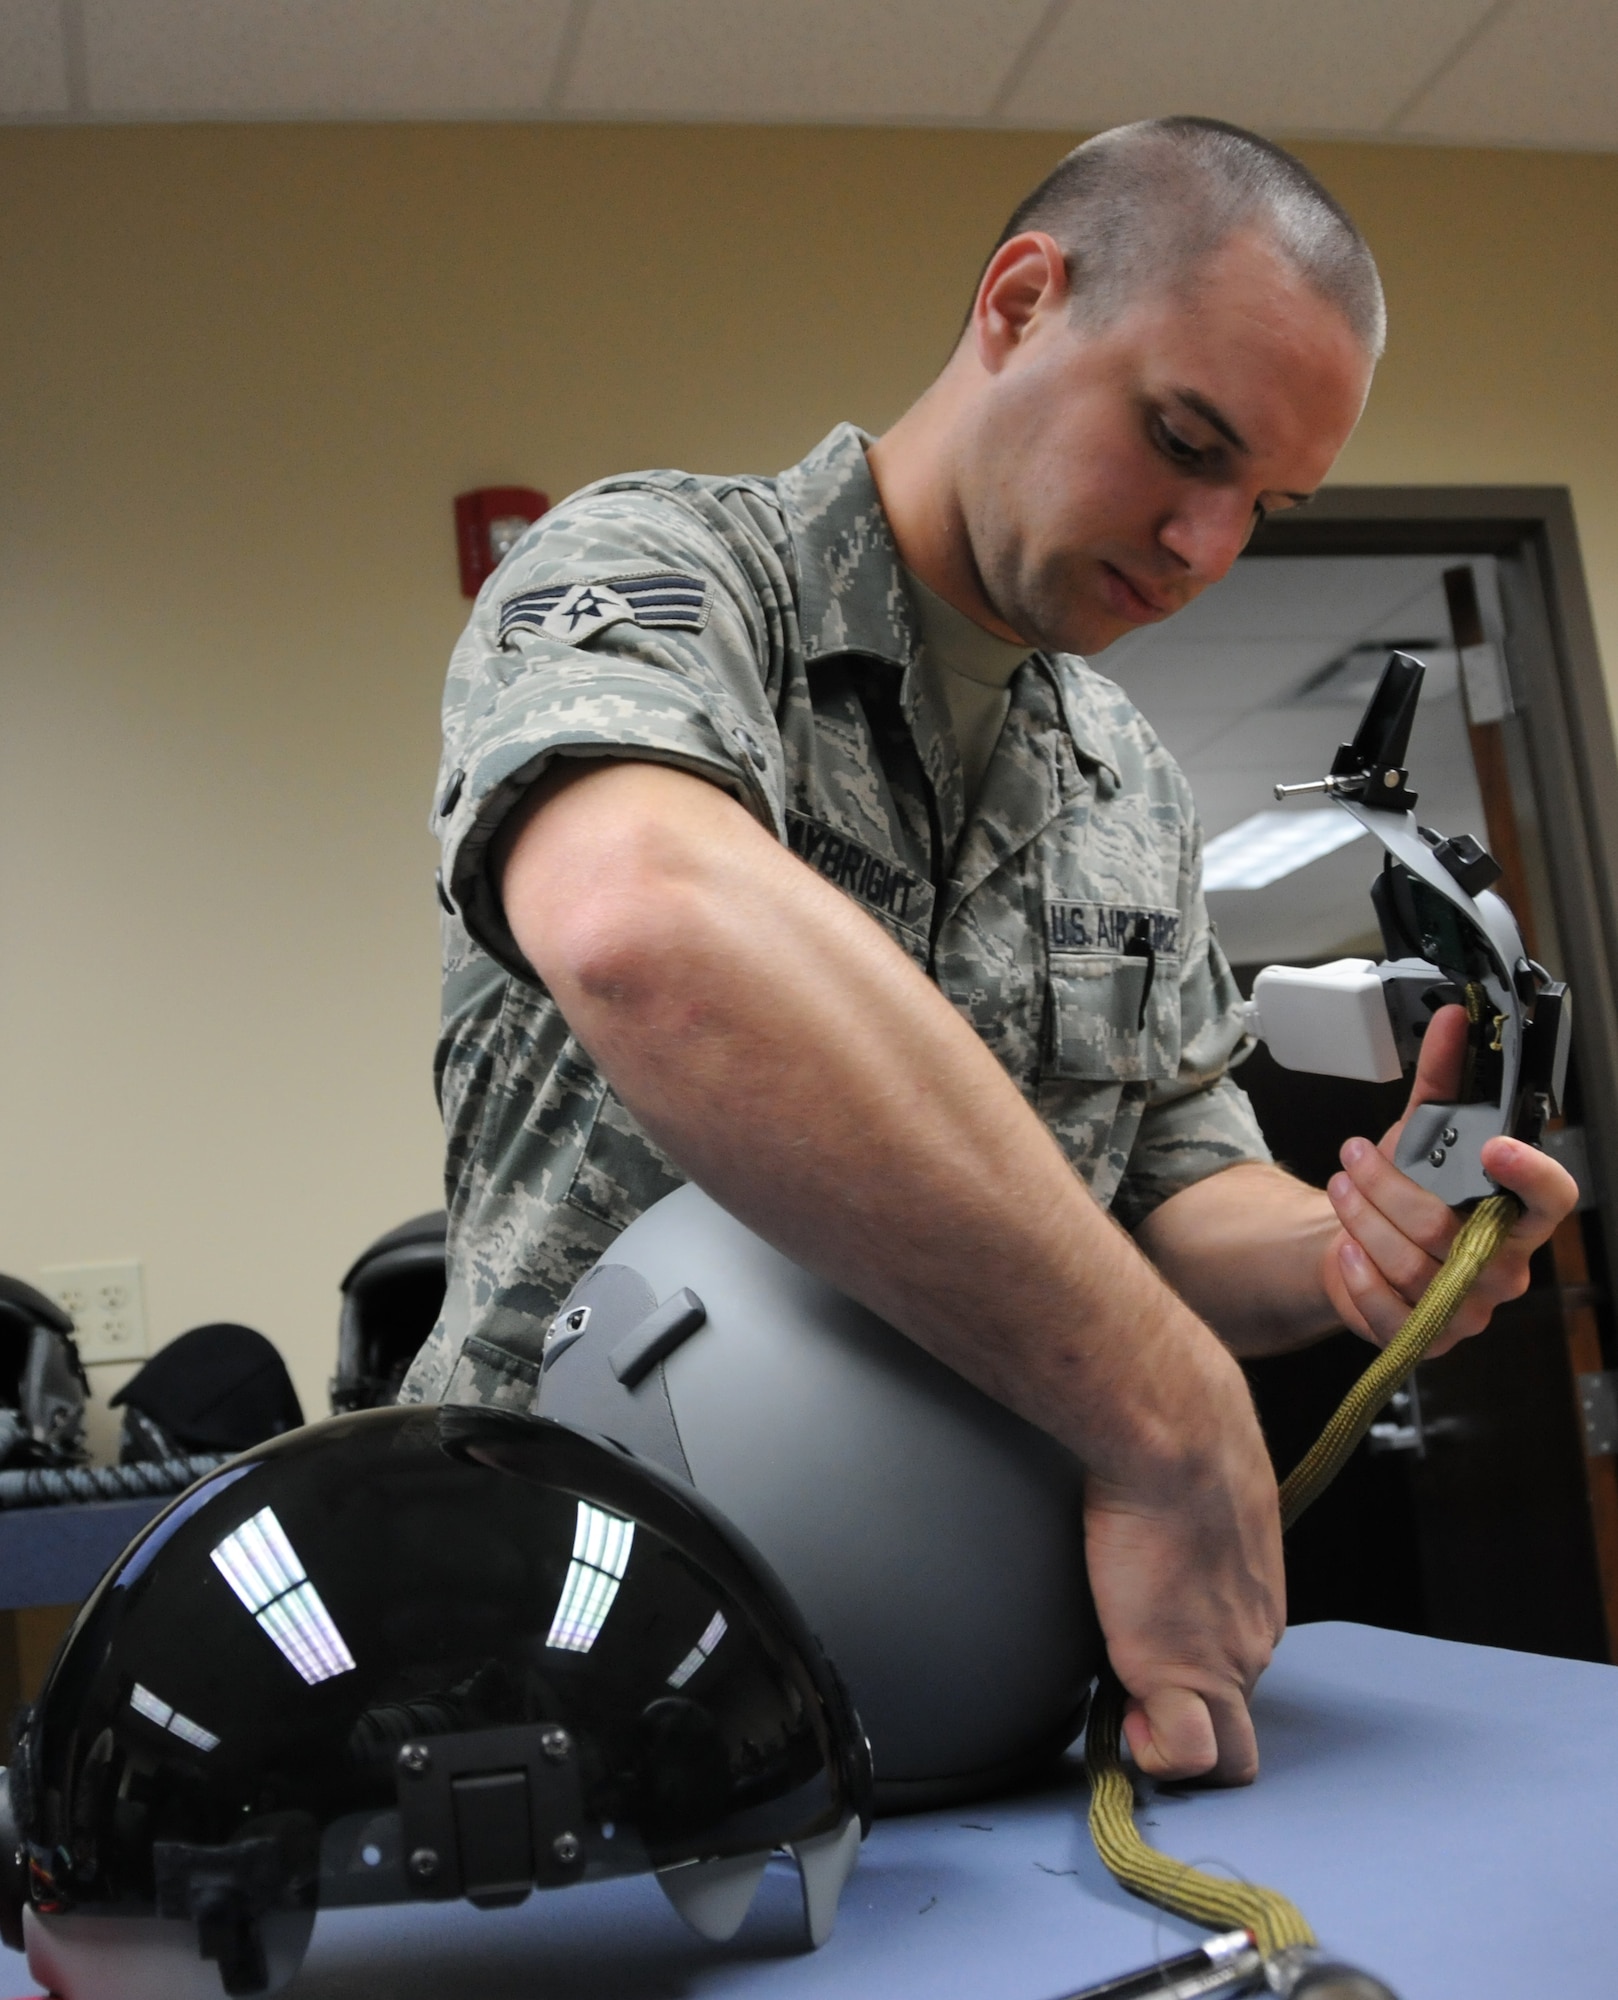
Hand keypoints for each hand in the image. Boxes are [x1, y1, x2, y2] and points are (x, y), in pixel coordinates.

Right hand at [1083, 1341, 1284, 1785]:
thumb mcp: (1204, 1480)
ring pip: (1226, 1755)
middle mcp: (1253, 1638)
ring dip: (1175, 1749)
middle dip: (1193, 1729)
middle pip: (1240, 1724)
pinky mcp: (1182, 1673)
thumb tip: (1151, 1475)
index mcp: (1255, 1595)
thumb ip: (1189, 1507)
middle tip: (1139, 1703)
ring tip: (1130, 1716)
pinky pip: (1188, 1755)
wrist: (1175, 1438)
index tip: (1151, 1650)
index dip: (1195, 1677)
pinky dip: (1158, 1754)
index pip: (1238, 1663)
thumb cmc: (1181, 1435)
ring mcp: (1225, 1662)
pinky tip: (1127, 1720)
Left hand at [1321, 1004, 1578, 1353]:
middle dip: (1390, 1188)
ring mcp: (1471, 1309)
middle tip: (1353, 1155)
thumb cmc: (1407, 1193)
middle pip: (1451, 1231)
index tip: (1492, 1145)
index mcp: (1519, 1215)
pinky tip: (1345, 1248)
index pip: (1552, 1199)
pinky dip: (1358, 1277)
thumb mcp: (1424, 1133)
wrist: (1363, 1247)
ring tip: (1340, 1189)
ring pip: (1413, 1267)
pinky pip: (1393, 1314)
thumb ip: (1442, 1079)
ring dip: (1363, 1221)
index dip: (1530, 1174)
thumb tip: (1451, 1016)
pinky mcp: (1431, 1340)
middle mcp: (1505, 1266)